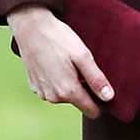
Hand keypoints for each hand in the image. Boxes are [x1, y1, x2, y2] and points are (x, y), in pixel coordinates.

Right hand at [8, 4, 113, 118]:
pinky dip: (58, 80)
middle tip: (82, 66)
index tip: (103, 87)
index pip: (91, 111)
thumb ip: (96, 79)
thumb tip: (109, 98)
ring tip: (69, 63)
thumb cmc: (59, 39)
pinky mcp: (35, 86)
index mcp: (68, 91)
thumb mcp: (83, 56)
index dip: (101, 101)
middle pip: (79, 101)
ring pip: (65, 95)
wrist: (31, 28)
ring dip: (71, 83)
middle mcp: (53, 97)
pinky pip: (53, 88)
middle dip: (84, 88)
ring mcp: (42, 92)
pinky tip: (57, 63)